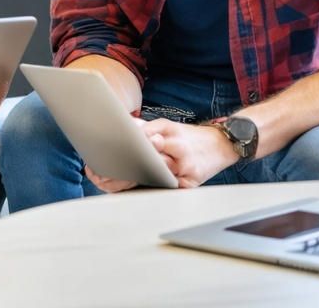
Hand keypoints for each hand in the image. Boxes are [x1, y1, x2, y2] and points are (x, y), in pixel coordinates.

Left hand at [82, 116, 237, 192]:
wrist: (220, 144)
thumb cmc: (189, 137)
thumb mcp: (168, 126)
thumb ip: (146, 130)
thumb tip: (124, 129)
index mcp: (167, 132)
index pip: (140, 141)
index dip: (121, 150)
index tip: (103, 156)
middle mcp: (176, 150)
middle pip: (144, 162)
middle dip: (120, 170)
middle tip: (98, 175)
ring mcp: (184, 169)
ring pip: (154, 177)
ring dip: (129, 182)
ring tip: (106, 183)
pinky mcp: (190, 184)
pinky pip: (166, 189)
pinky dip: (149, 190)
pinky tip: (131, 193)